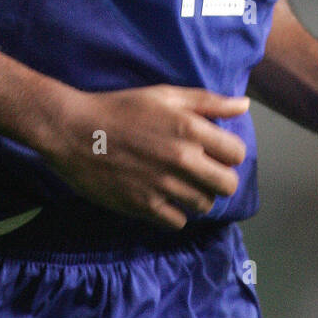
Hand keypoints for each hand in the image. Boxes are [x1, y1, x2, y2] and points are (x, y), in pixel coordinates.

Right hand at [41, 85, 248, 229]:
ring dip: (197, 196)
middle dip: (219, 179)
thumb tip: (243, 106)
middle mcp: (182, 159)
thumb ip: (207, 101)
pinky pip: (178, 222)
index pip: (237, 153)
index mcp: (190, 129)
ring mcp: (164, 185)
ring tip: (179, 184)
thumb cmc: (120, 108)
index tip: (213, 151)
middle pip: (228, 185)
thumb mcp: (164, 95)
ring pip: (205, 205)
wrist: (73, 131)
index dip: (228, 152)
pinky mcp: (144, 206)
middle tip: (201, 172)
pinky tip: (161, 198)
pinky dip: (174, 213)